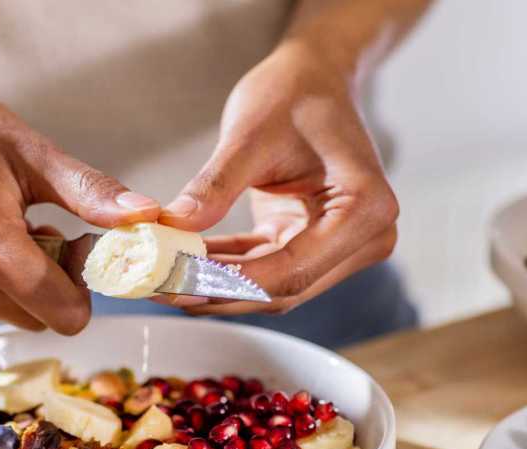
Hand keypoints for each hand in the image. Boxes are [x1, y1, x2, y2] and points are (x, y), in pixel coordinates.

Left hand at [159, 42, 397, 315]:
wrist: (314, 78)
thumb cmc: (293, 94)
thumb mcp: (249, 135)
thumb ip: (213, 187)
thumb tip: (172, 228)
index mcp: (364, 209)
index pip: (291, 269)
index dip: (230, 282)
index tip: (178, 282)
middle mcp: (365, 238)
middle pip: (283, 287)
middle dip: (217, 291)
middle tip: (160, 288)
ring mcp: (343, 247)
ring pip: (271, 287)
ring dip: (217, 285)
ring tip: (163, 280)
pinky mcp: (315, 245)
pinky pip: (265, 268)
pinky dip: (225, 268)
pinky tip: (183, 265)